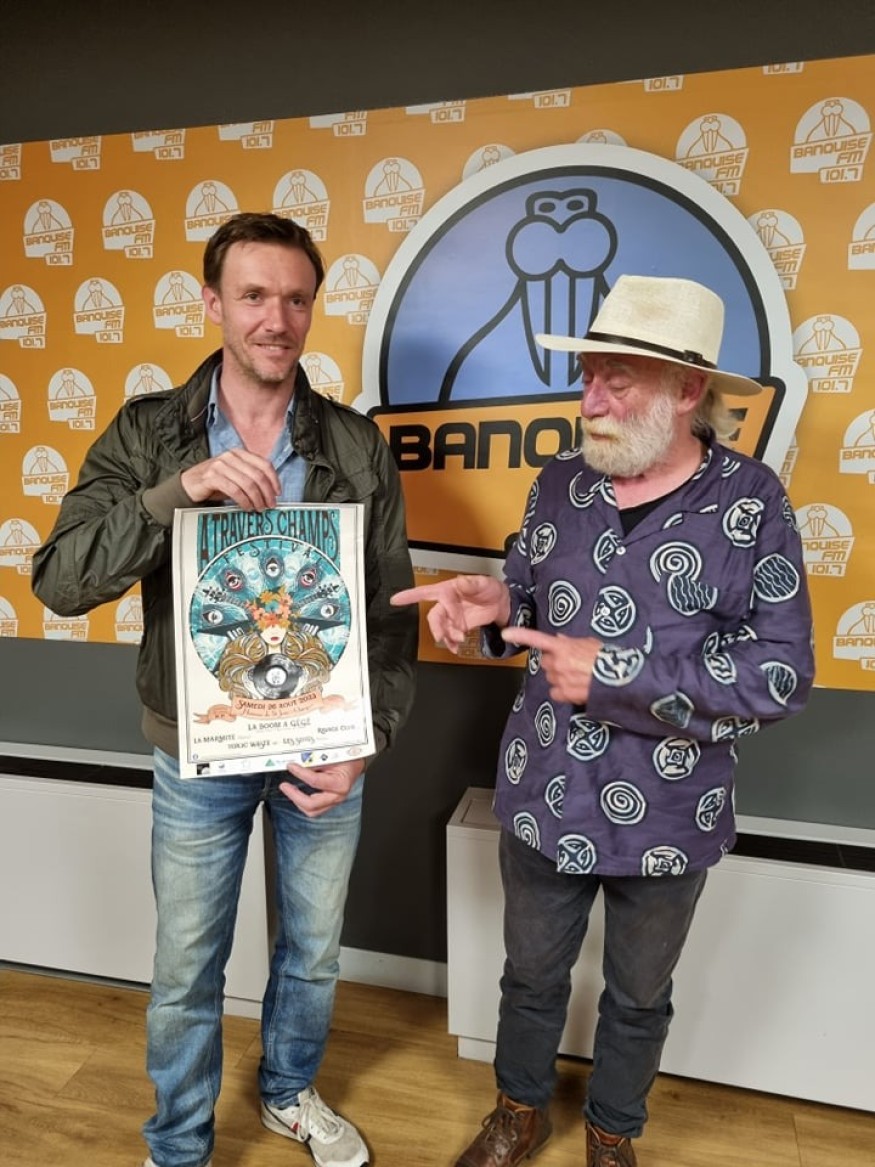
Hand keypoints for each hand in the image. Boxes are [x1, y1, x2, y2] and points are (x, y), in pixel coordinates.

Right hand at [181, 449, 280, 510]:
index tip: (278, 493)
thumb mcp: (235, 476)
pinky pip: (234, 490)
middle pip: (257, 475)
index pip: (264, 464)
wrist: (189, 484)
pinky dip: (244, 500)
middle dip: (267, 493)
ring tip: (259, 508)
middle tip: (269, 505)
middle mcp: (230, 456)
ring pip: (247, 483)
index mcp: (239, 453)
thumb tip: (271, 493)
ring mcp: (220, 465)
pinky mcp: (211, 477)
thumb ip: (251, 478)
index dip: (274, 480)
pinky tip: (247, 507)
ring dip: (256, 499)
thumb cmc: (216, 482)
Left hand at [279, 758, 364, 817]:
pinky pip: (314, 808)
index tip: (291, 766)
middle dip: (295, 796)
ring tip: (289, 790)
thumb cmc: (347, 759)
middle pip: (312, 804)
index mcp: (340, 784)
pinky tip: (297, 793)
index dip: (300, 773)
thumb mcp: (331, 756)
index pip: (315, 781)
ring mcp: (333, 801)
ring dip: (297, 801)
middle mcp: (337, 796)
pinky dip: (303, 802)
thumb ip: (315, 761)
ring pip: (312, 811)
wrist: (356, 763)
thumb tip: (298, 762)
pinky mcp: (329, 803)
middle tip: (284, 786)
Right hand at [391, 574, 510, 653]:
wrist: (503, 604)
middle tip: (448, 633)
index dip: (409, 595)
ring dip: (446, 636)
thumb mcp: (484, 582)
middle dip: (438, 626)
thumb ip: (472, 583)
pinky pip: (449, 636)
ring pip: (441, 628)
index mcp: (449, 589)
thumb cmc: (492, 589)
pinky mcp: (458, 626)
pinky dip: (451, 643)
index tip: (396, 600)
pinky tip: (456, 647)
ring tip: (459, 639)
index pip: (426, 591)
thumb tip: (461, 582)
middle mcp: (447, 603)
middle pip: (434, 616)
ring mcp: (452, 615)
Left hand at [501, 626, 602, 703]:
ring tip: (579, 676)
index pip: (537, 639)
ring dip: (560, 677)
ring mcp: (560, 679)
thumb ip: (571, 642)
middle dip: (555, 663)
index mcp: (563, 647)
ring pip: (551, 678)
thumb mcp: (590, 643)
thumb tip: (559, 640)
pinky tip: (576, 688)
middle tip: (573, 664)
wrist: (619, 678)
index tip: (506, 634)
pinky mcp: (564, 694)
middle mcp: (558, 663)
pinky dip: (563, 692)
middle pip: (546, 662)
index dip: (521, 635)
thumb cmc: (607, 658)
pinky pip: (555, 692)